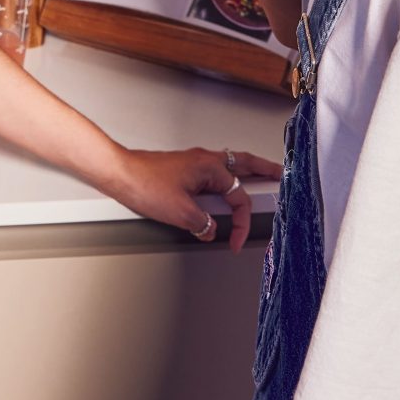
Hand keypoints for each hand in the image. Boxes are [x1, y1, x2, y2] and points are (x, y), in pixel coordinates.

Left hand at [109, 145, 282, 249]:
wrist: (119, 173)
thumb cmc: (144, 184)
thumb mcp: (181, 213)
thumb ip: (203, 224)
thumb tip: (210, 230)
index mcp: (210, 167)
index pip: (239, 197)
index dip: (242, 222)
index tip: (236, 240)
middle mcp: (204, 160)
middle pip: (244, 164)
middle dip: (265, 170)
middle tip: (280, 174)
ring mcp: (193, 162)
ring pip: (228, 166)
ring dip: (245, 172)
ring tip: (258, 177)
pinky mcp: (183, 168)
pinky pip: (212, 172)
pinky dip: (224, 179)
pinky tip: (221, 190)